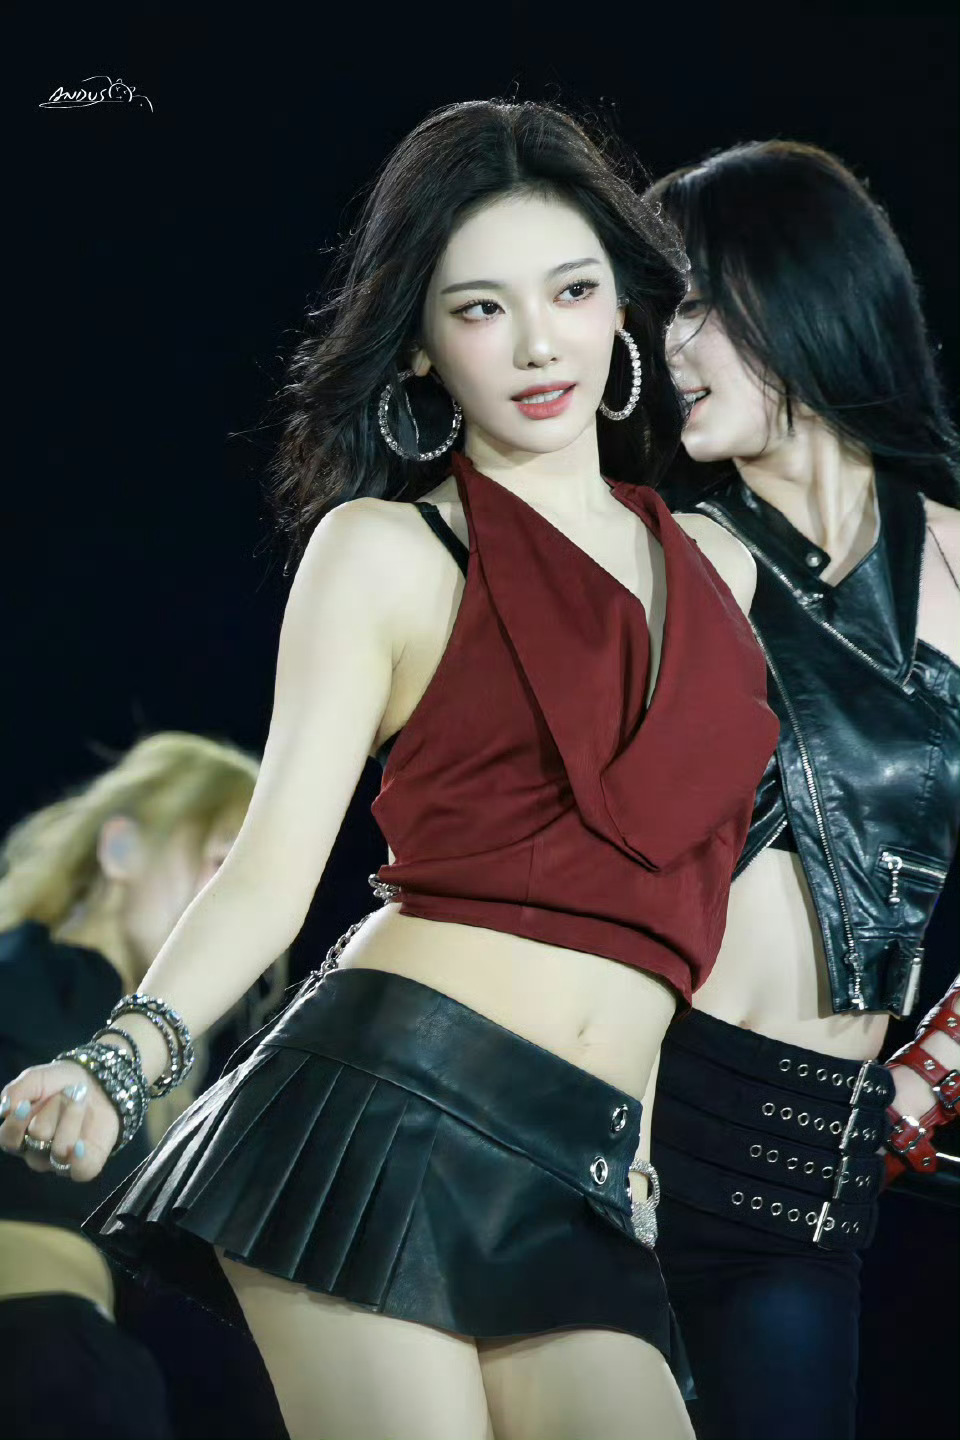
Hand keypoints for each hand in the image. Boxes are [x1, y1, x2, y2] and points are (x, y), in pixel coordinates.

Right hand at [0, 1061, 119, 1180]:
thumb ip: (18, 1090)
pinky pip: (80, 1171)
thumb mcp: (37, 1077)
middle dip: (52, 1112)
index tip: (25, 1104)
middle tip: (67, 1090)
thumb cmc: (60, 1083)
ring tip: (81, 1097)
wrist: (97, 1082)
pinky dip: (80, 1159)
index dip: (15, 1124)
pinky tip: (82, 1144)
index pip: (7, 1138)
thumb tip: (5, 1108)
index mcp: (20, 1132)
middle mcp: (36, 1151)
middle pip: (37, 1140)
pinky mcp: (85, 1164)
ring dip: (71, 1120)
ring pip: (59, 1152)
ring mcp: (60, 1160)